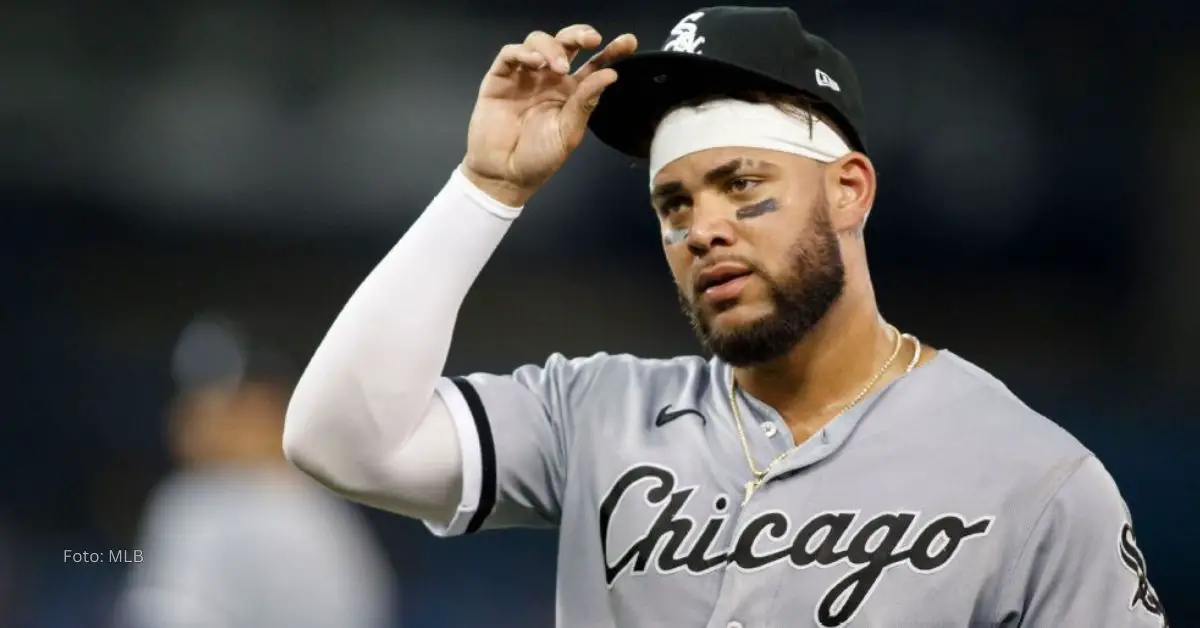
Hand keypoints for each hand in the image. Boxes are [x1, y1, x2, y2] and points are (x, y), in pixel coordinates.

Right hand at [461, 24, 637, 206]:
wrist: (505, 176)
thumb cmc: (538, 159)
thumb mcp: (568, 133)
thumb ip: (585, 103)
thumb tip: (610, 74)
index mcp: (571, 92)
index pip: (593, 64)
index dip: (611, 50)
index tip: (629, 42)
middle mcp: (548, 79)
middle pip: (566, 43)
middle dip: (580, 34)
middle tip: (592, 39)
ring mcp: (524, 76)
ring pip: (538, 42)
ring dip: (552, 47)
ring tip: (558, 66)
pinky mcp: (499, 79)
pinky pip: (509, 55)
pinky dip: (522, 52)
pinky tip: (534, 62)